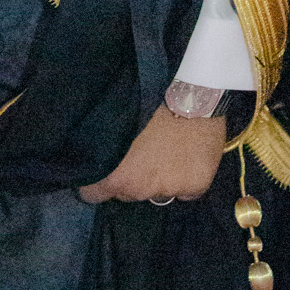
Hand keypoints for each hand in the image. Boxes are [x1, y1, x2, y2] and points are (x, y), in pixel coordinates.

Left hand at [78, 105, 225, 203]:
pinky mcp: (196, 187)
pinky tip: (184, 157)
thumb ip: (102, 149)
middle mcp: (140, 190)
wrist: (190, 94)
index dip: (95, 183)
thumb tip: (94, 159)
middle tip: (135, 151)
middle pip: (127, 193)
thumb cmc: (144, 101)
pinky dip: (183, 179)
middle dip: (128, 178)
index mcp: (115, 177)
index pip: (93, 195)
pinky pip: (185, 192)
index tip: (99, 170)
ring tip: (161, 150)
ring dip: (156, 178)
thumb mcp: (111, 122)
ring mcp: (169, 190)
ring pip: (157, 192)